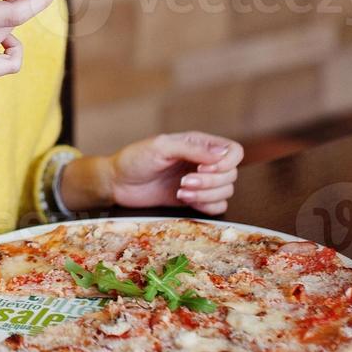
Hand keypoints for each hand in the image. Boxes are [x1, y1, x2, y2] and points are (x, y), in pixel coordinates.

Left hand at [67, 131, 243, 215]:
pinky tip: (185, 200)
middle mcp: (203, 162)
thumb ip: (192, 149)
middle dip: (210, 182)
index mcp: (199, 144)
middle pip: (231, 174)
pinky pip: (217, 207)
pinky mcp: (194, 199)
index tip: (205, 168)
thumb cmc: (135, 159)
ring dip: (206, 195)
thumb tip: (221, 155)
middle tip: (184, 182)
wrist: (118, 183)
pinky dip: (206, 206)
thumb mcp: (161, 147)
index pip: (233, 151)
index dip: (227, 162)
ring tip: (180, 191)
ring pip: (226, 192)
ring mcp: (200, 182)